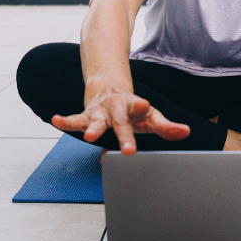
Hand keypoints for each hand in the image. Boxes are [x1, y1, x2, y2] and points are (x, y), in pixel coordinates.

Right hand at [51, 89, 189, 154]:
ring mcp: (101, 112)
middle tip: (129, 150)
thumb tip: (185, 132)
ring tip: (90, 137)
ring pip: (96, 120)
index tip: (144, 105)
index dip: (142, 108)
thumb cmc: (133, 109)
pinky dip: (66, 121)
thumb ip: (166, 127)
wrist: (109, 89)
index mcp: (135, 107)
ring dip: (93, 129)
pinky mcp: (87, 116)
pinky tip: (56, 120)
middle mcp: (117, 108)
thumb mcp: (150, 117)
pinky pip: (76, 120)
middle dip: (124, 135)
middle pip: (121, 121)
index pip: (141, 109)